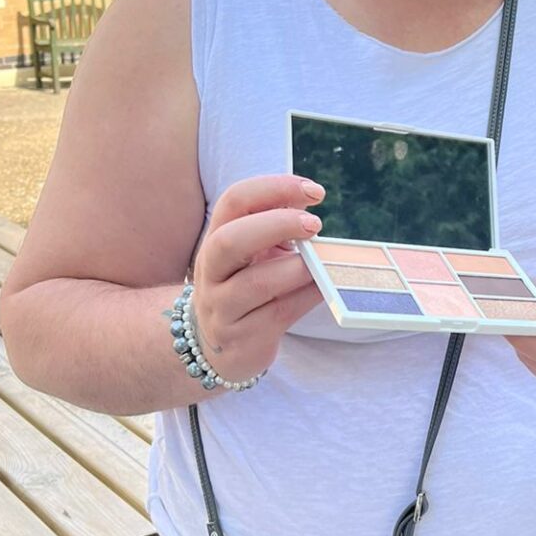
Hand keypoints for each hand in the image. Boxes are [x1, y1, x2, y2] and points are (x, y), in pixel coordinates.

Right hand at [190, 175, 324, 381]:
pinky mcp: (242, 339)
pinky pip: (279, 313)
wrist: (217, 347)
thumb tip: (308, 198)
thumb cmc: (245, 288)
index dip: (273, 188)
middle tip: (315, 224)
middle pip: (231, 240)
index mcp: (215, 240)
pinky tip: (325, 287)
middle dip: (277, 225)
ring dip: (297, 268)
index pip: (234, 201)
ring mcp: (222, 308)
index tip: (313, 191)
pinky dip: (307, 296)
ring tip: (322, 263)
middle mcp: (211, 272)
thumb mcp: (253, 254)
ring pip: (257, 283)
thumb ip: (275, 228)